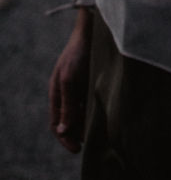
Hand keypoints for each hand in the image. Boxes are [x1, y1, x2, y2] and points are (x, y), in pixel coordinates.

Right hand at [49, 7, 93, 152]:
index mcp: (57, 93)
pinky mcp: (92, 80)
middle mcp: (67, 92)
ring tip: (99, 133)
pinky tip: (105, 116)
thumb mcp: (70, 80)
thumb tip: (62, 130)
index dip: (65, 138)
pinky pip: (91, 101)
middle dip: (76, 133)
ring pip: (81, 112)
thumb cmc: (79, 53)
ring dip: (87, 123)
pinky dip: (95, 111)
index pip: (56, 124)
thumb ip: (68, 104)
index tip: (77, 149)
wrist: (94, 29)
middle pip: (69, 120)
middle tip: (90, 143)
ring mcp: (80, 86)